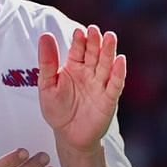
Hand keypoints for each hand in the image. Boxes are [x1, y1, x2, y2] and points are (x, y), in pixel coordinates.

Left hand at [38, 26, 126, 151]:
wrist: (69, 136)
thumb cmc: (57, 109)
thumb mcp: (47, 85)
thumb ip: (47, 62)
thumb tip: (45, 35)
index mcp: (74, 67)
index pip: (78, 50)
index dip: (79, 41)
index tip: (79, 31)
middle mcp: (90, 73)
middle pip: (94, 54)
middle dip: (95, 42)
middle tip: (95, 30)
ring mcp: (101, 85)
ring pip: (106, 65)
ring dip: (109, 52)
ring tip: (110, 37)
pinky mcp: (109, 99)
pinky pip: (115, 84)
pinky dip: (119, 73)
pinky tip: (120, 61)